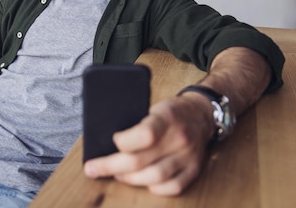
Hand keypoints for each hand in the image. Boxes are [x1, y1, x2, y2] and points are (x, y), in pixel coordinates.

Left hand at [83, 93, 213, 195]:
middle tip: (93, 169)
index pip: (144, 135)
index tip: (110, 141)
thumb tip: (106, 141)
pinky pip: (172, 188)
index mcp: (168, 117)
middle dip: (111, 167)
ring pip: (154, 177)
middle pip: (141, 161)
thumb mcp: (154, 107)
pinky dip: (154, 188)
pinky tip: (141, 182)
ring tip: (116, 174)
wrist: (201, 115)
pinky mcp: (194, 170)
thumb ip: (137, 123)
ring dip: (129, 179)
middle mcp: (179, 138)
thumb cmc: (171, 111)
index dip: (122, 142)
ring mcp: (188, 156)